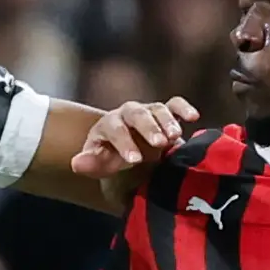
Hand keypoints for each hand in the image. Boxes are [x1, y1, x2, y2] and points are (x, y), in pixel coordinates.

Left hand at [70, 97, 199, 177]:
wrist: (126, 151)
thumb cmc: (111, 158)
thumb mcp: (99, 163)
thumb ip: (91, 163)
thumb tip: (76, 164)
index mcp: (109, 124)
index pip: (115, 129)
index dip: (124, 143)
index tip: (135, 160)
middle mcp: (128, 113)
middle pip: (138, 115)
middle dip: (149, 129)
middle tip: (160, 144)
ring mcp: (148, 111)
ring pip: (158, 109)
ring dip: (168, 122)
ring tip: (175, 138)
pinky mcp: (165, 112)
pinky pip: (175, 105)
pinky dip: (183, 108)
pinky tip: (193, 117)